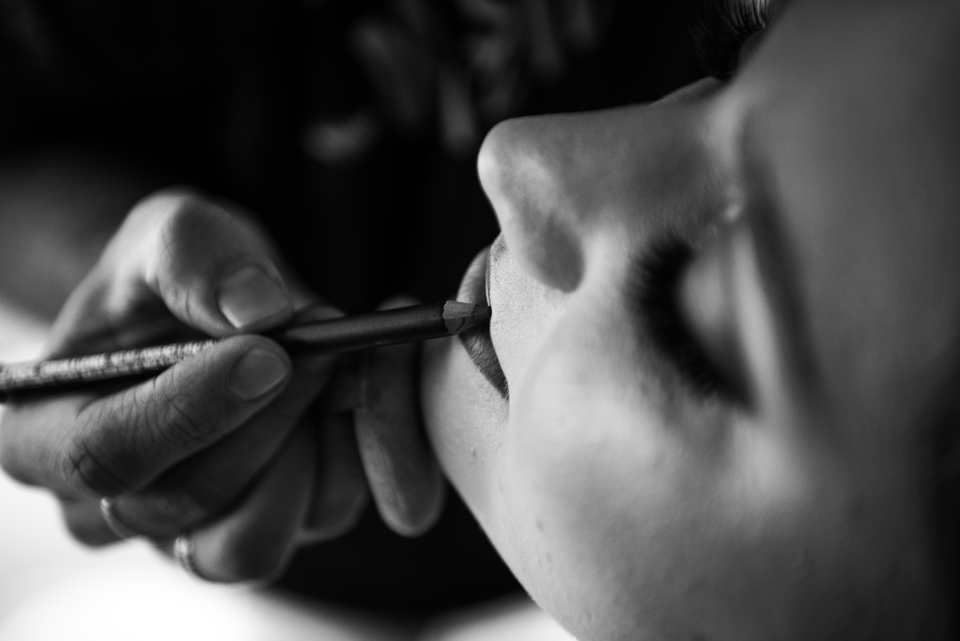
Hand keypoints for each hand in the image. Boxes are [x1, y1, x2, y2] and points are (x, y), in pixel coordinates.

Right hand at [0, 189, 370, 581]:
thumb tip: (258, 310)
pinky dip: (348, 454)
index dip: (192, 407)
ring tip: (326, 362)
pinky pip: (319, 517)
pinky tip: (343, 391)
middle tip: (321, 333)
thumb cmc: (174, 276)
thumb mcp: (171, 233)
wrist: (218, 311)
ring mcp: (186, 534)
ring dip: (308, 444)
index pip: (106, 454)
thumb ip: (195, 257)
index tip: (268, 351)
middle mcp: (110, 507)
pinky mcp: (264, 531)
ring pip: (254, 540)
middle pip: (192, 501)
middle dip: (272, 413)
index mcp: (46, 438)